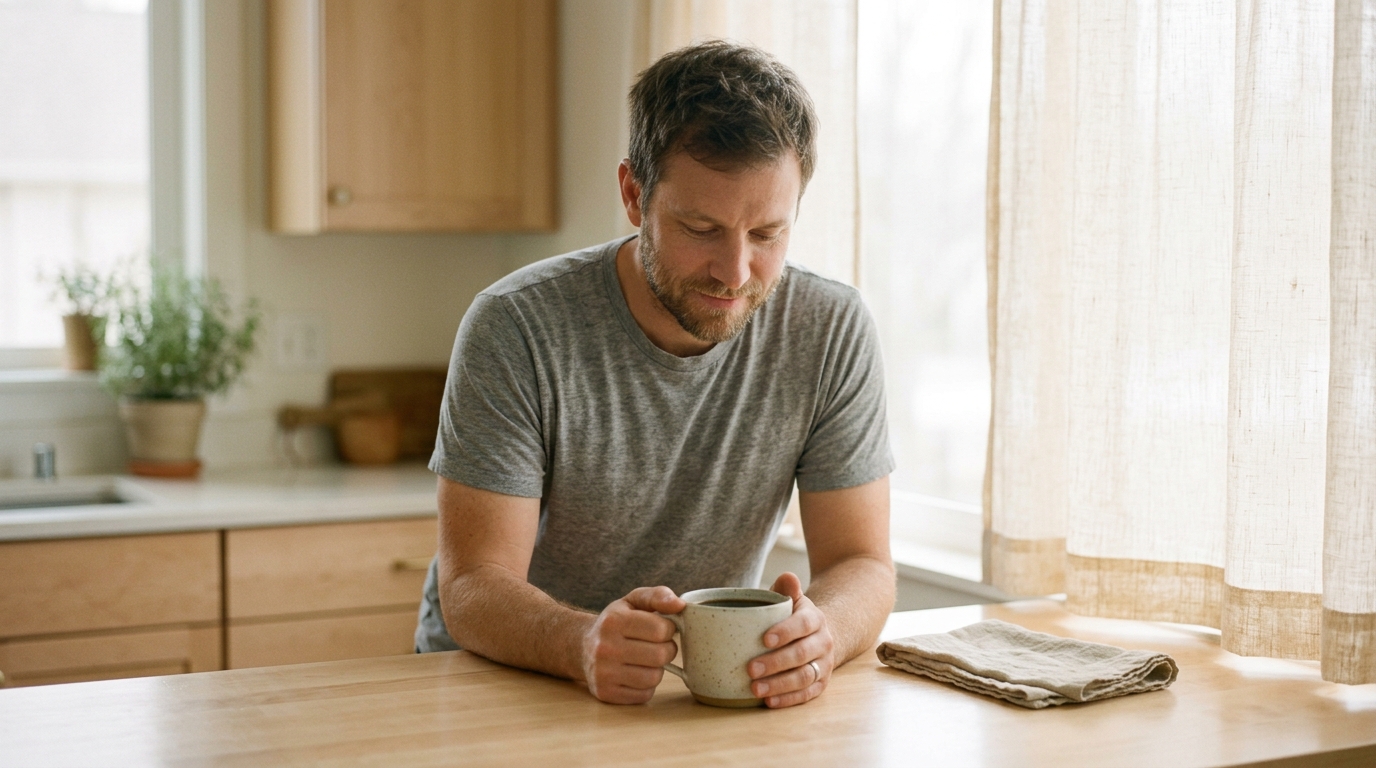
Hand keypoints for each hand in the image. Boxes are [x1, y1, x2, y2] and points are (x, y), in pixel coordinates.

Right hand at [580, 586, 685, 703]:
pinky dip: (646, 686)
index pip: (660, 629)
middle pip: (660, 655)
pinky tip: (636, 673)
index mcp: (613, 621)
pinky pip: (644, 695)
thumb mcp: (633, 602)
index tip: (662, 629)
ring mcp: (603, 673)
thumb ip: (658, 596)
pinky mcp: (605, 693)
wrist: (582, 648)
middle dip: (667, 650)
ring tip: (647, 660)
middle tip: (658, 646)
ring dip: (657, 669)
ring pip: (653, 677)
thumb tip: (680, 604)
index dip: (668, 629)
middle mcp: (605, 647)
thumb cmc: (616, 622)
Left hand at [748, 572, 834, 707]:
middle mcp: (823, 642)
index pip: (803, 624)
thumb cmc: (793, 617)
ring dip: (780, 685)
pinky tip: (769, 702)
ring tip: (755, 689)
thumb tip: (787, 576)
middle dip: (776, 663)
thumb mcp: (791, 599)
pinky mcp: (821, 684)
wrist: (818, 636)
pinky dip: (789, 699)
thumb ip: (786, 589)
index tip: (764, 639)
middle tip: (750, 668)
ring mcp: (824, 664)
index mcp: (815, 618)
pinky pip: (807, 694)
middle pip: (802, 654)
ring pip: (805, 677)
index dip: (785, 632)